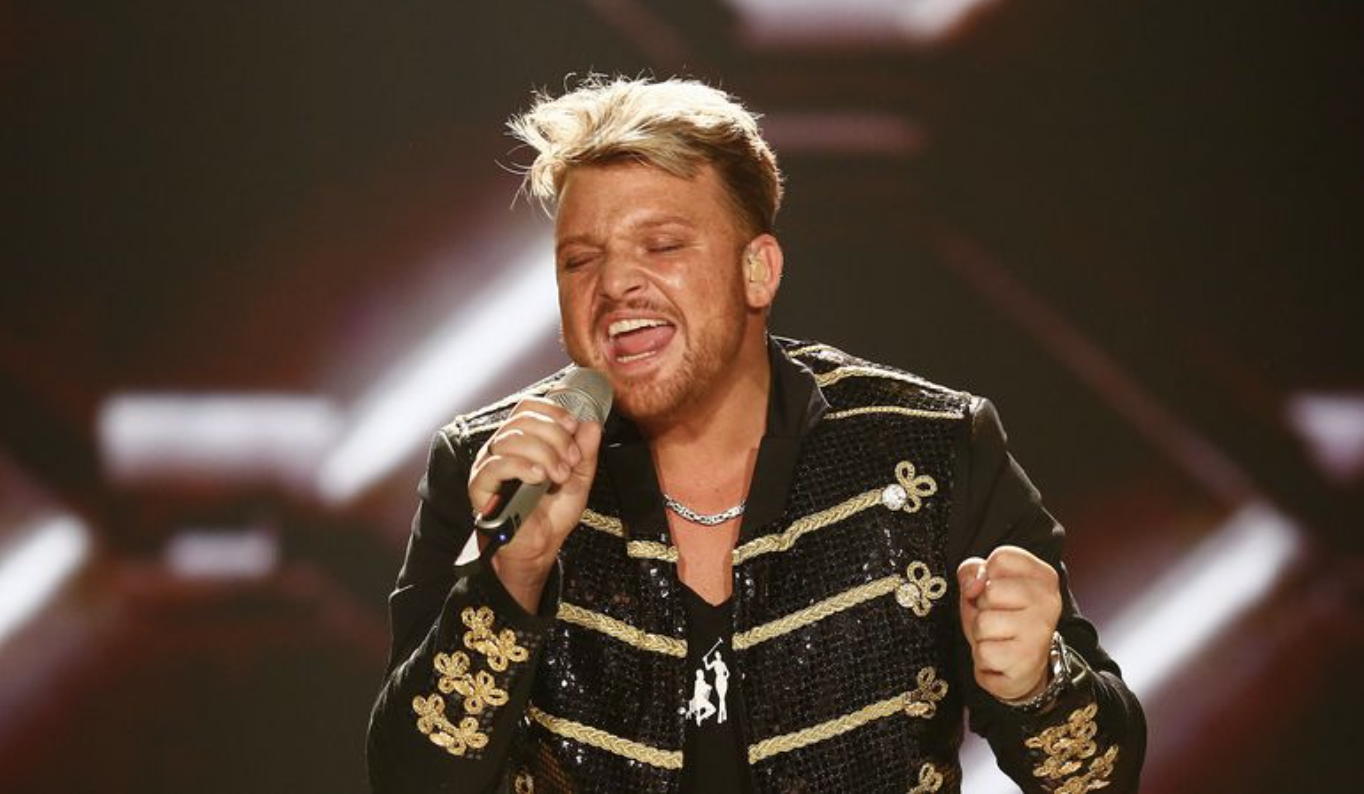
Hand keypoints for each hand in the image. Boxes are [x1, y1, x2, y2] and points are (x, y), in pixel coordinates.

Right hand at [468, 396, 602, 610]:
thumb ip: (585, 451)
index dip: (552, 411)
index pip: (528, 407)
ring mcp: (488, 465)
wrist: (539, 548)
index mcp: (522, 440)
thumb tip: (591, 424)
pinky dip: (522, 466)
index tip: (573, 426)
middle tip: (571, 460)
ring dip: (544, 453)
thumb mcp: (578, 478)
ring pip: (512, 439)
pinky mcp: (480, 486)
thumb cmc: (552, 514)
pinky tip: (539, 477)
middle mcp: (502, 447)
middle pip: (523, 419)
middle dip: (555, 436)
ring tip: (559, 475)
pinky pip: (496, 464)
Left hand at [957, 545, 1062, 701]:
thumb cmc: (1003, 618)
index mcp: (1043, 576)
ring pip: (983, 623)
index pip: (1001, 558)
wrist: (1023, 666)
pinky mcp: (1028, 661)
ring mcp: (1040, 632)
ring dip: (979, 635)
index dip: (986, 575)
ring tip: (997, 638)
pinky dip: (982, 658)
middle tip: (996, 618)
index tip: (997, 590)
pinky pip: (983, 653)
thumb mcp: (986, 585)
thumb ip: (974, 571)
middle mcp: (1048, 602)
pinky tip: (1000, 658)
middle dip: (980, 608)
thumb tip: (973, 585)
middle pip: (989, 591)